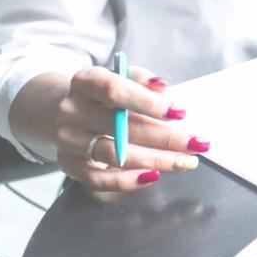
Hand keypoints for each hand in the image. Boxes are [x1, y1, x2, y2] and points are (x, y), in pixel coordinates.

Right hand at [50, 66, 207, 191]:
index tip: (179, 113)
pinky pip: (95, 179)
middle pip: (119, 126)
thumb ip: (143, 80)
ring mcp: (66, 139)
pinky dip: (125, 181)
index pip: (115, 91)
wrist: (62, 108)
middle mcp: (71, 110)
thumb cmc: (104, 93)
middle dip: (163, 137)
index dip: (148, 103)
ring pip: (112, 154)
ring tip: (183, 162)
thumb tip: (163, 88)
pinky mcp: (68, 163)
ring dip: (152, 160)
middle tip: (194, 144)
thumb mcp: (122, 76)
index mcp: (86, 81)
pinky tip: (152, 176)